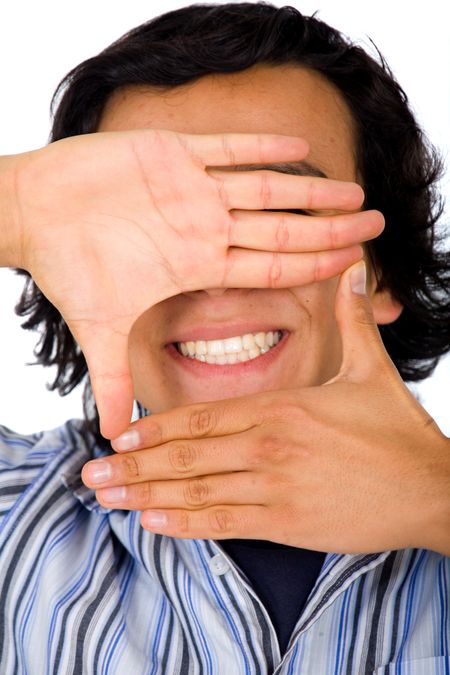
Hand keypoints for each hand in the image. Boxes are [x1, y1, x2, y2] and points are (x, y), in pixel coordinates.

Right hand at [5, 130, 381, 437]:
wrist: (36, 215)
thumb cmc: (69, 268)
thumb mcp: (99, 329)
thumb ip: (113, 378)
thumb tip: (113, 440)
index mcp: (197, 266)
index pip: (270, 269)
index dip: (313, 267)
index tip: (353, 265)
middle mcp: (204, 229)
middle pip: (282, 231)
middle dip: (330, 230)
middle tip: (376, 225)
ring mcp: (192, 191)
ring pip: (266, 188)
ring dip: (311, 190)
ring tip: (355, 191)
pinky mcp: (171, 153)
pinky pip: (225, 148)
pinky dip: (260, 146)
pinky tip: (301, 145)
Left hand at [82, 261, 449, 555]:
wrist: (431, 489)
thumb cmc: (397, 431)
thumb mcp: (373, 371)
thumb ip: (352, 322)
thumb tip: (355, 272)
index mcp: (281, 408)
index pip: (201, 417)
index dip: (154, 428)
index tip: (118, 438)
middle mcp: (268, 445)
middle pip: (186, 455)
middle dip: (132, 467)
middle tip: (88, 475)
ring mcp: (274, 487)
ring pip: (195, 490)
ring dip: (144, 495)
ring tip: (104, 500)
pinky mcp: (287, 523)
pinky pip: (223, 523)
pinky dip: (184, 524)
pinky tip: (151, 523)